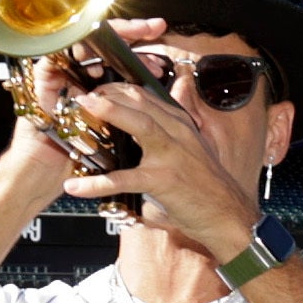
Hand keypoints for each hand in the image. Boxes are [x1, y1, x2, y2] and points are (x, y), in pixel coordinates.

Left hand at [33, 52, 259, 252]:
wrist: (227, 215)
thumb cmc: (206, 185)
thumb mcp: (191, 149)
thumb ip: (169, 132)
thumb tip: (149, 121)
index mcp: (179, 124)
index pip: (146, 95)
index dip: (117, 88)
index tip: (95, 89)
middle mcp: (177, 132)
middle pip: (140, 100)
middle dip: (107, 93)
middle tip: (79, 95)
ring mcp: (171, 155)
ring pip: (139, 125)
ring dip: (109, 112)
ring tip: (80, 108)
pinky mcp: (163, 181)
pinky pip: (125, 179)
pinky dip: (98, 183)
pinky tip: (75, 186)